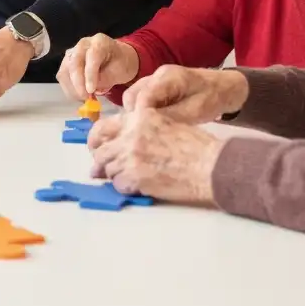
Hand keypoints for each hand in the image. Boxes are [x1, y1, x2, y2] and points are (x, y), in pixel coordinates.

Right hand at [56, 33, 139, 100]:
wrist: (117, 59)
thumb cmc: (120, 64)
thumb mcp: (120, 71)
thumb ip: (105, 78)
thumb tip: (89, 90)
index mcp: (100, 42)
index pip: (92, 56)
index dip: (90, 74)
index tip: (91, 91)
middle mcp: (83, 44)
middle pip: (74, 63)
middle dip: (78, 84)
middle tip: (86, 98)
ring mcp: (72, 52)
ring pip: (65, 71)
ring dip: (72, 88)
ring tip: (84, 98)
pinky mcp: (66, 62)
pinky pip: (63, 77)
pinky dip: (69, 89)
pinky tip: (79, 95)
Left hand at [87, 108, 224, 205]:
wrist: (210, 166)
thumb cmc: (197, 147)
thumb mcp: (168, 123)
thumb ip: (144, 127)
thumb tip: (126, 139)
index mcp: (139, 118)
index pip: (104, 126)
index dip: (96, 139)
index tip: (95, 146)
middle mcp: (131, 135)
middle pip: (101, 151)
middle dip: (100, 161)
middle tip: (100, 169)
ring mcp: (131, 157)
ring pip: (108, 169)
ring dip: (115, 175)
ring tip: (127, 178)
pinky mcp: (136, 177)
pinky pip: (118, 185)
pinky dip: (124, 187)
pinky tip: (136, 186)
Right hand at [123, 66, 247, 123]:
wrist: (223, 87)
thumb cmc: (213, 98)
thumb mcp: (196, 111)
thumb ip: (171, 117)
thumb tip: (147, 129)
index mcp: (168, 77)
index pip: (142, 96)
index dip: (139, 117)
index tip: (144, 135)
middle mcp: (156, 75)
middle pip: (132, 96)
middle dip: (135, 117)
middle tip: (147, 135)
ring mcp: (153, 80)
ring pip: (133, 98)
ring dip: (138, 115)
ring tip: (150, 131)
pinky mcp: (154, 87)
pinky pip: (140, 100)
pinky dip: (143, 112)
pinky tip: (153, 124)